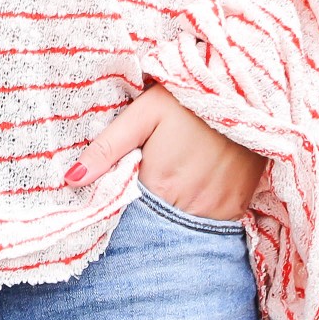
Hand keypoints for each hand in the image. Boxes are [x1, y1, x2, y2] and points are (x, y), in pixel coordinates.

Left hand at [65, 84, 264, 222]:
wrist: (248, 92)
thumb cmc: (190, 98)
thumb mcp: (145, 113)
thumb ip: (108, 147)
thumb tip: (70, 180)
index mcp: (159, 185)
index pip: (128, 211)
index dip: (122, 200)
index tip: (123, 186)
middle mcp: (188, 207)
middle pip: (156, 221)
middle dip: (146, 210)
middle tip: (149, 181)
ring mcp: (217, 210)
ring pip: (183, 227)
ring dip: (173, 214)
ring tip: (174, 182)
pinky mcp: (238, 207)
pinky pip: (211, 224)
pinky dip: (199, 212)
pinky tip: (196, 186)